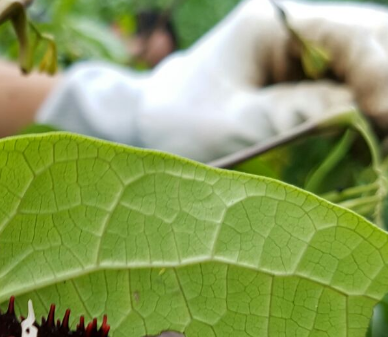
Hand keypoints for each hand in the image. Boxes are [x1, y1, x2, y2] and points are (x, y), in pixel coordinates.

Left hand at [37, 0, 387, 161]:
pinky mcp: (308, 77)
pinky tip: (376, 133)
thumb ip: (298, 113)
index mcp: (271, 24)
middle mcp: (295, 26)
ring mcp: (306, 50)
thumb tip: (367, 110)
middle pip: (372, 37)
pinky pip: (356, 83)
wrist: (149, 127)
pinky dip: (372, 105)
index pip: (348, 37)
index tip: (384, 118)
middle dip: (386, 80)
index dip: (379, 75)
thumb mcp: (232, 124)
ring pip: (370, 58)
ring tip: (383, 134)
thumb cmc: (177, 124)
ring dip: (381, 92)